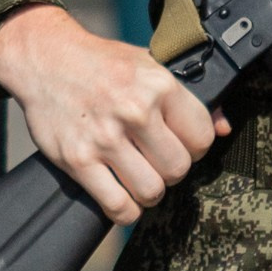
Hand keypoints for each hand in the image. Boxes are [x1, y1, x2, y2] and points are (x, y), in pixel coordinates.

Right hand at [0, 2, 228, 223]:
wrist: (47, 59)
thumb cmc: (104, 64)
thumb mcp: (152, 65)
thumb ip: (191, 98)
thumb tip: (224, 128)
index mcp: (159, 85)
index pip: (202, 137)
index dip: (195, 147)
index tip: (182, 145)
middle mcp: (135, 111)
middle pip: (178, 169)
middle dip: (172, 171)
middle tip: (159, 163)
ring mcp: (105, 138)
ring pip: (151, 191)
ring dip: (150, 192)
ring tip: (141, 178)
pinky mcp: (78, 160)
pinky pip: (117, 205)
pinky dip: (125, 210)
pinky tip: (122, 197)